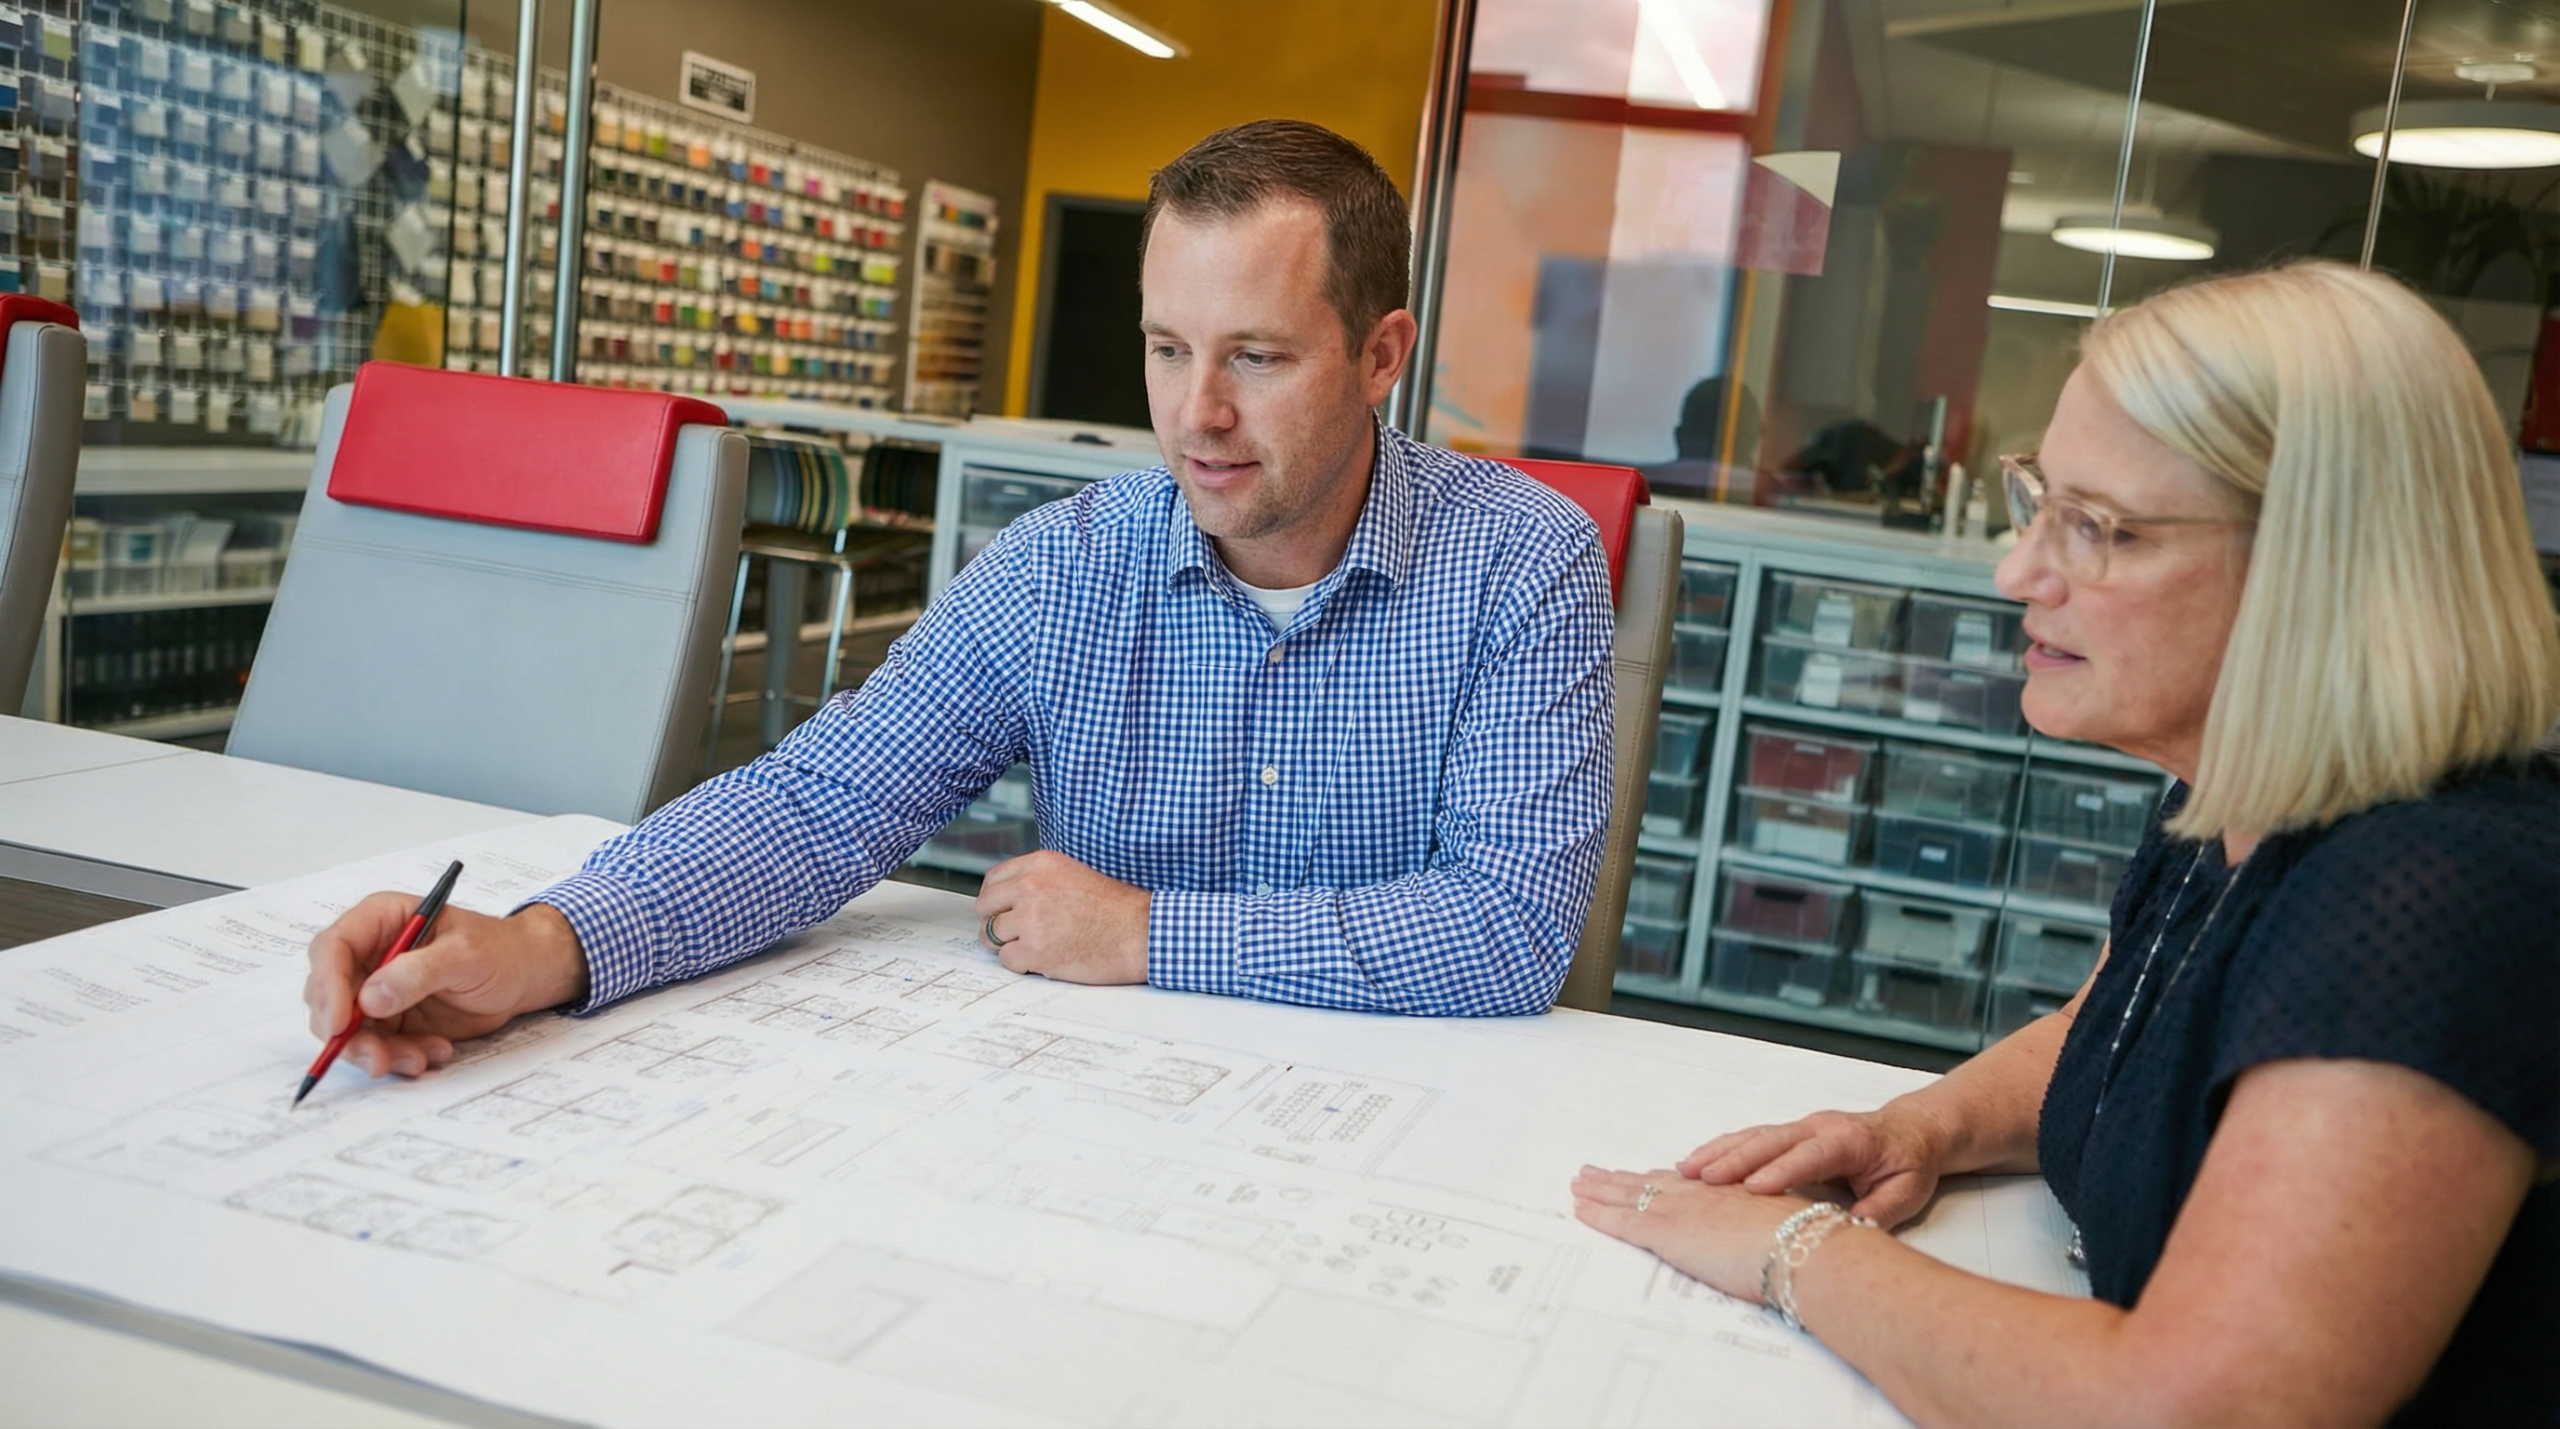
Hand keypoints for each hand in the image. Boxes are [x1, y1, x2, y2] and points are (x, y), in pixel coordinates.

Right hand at [303, 895, 588, 1078]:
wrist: (524, 975)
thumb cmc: (499, 950)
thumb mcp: (466, 954)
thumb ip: (419, 972)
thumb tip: (369, 999)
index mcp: (381, 921)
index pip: (332, 949)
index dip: (328, 986)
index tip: (340, 1023)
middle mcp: (369, 955)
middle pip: (327, 996)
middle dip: (347, 1033)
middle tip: (378, 1058)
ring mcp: (376, 990)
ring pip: (347, 1030)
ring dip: (377, 1052)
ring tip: (419, 1058)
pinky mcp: (390, 1020)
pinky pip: (376, 1047)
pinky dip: (399, 1058)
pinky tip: (435, 1052)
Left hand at [975, 850, 1150, 983]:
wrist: (1139, 932)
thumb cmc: (1114, 908)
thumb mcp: (1072, 875)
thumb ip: (1038, 880)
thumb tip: (1005, 898)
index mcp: (1041, 865)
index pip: (993, 880)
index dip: (994, 900)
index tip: (1001, 911)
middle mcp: (1031, 887)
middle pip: (985, 907)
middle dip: (995, 922)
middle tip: (1013, 933)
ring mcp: (1031, 920)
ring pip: (991, 935)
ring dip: (1008, 945)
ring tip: (1034, 946)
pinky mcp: (1035, 951)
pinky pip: (1006, 959)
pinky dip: (1021, 964)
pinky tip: (1044, 959)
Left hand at [1572, 1165, 1808, 1299]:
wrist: (1803, 1247)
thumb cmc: (1805, 1243)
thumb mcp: (1782, 1227)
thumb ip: (1764, 1229)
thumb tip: (1770, 1241)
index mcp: (1727, 1192)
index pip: (1683, 1184)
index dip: (1658, 1179)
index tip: (1643, 1174)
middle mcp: (1699, 1193)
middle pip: (1649, 1182)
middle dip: (1620, 1178)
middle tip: (1594, 1172)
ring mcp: (1681, 1210)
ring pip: (1628, 1194)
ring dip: (1600, 1189)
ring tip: (1579, 1183)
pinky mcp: (1667, 1232)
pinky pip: (1621, 1220)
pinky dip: (1597, 1214)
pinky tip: (1579, 1209)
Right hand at [1678, 1105, 1947, 1226]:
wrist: (1913, 1131)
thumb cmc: (1910, 1162)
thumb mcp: (1908, 1192)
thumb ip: (1879, 1211)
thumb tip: (1849, 1232)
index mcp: (1849, 1140)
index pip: (1810, 1155)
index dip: (1781, 1171)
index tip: (1752, 1187)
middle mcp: (1819, 1127)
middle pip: (1771, 1140)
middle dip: (1734, 1159)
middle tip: (1702, 1178)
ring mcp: (1801, 1127)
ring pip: (1754, 1136)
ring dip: (1719, 1151)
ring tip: (1686, 1169)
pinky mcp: (1790, 1134)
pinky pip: (1752, 1138)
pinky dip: (1723, 1149)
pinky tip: (1699, 1163)